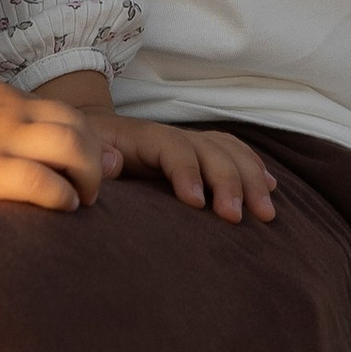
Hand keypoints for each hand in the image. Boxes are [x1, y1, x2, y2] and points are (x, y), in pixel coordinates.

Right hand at [0, 80, 108, 213]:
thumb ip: (2, 126)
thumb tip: (37, 152)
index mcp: (4, 97)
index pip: (65, 112)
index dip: (88, 140)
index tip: (94, 166)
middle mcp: (8, 111)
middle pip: (79, 125)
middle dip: (97, 158)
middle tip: (93, 187)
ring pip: (71, 146)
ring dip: (89, 175)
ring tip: (83, 199)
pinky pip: (41, 182)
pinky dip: (63, 196)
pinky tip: (63, 207)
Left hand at [99, 119, 277, 221]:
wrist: (88, 133)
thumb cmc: (84, 153)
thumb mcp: (81, 153)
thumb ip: (96, 158)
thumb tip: (114, 162)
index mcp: (142, 137)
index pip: (173, 148)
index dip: (187, 172)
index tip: (197, 203)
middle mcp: (171, 136)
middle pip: (210, 150)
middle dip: (228, 182)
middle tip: (237, 218)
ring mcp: (187, 143)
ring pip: (228, 151)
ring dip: (250, 178)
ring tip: (265, 211)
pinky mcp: (196, 153)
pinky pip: (232, 153)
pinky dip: (253, 167)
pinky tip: (269, 187)